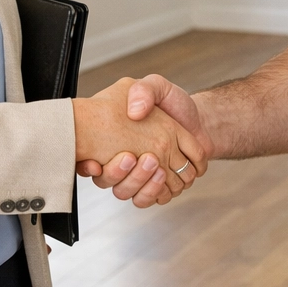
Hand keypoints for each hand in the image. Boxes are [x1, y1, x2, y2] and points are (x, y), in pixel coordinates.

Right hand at [76, 75, 212, 207]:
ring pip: (126, 192)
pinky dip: (155, 192)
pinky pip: (146, 200)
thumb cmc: (175, 104)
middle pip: (107, 181)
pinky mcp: (154, 187)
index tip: (95, 163)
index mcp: (114, 136)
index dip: (86, 166)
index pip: (88, 159)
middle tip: (137, 158)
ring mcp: (138, 175)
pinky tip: (164, 176)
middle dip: (120, 173)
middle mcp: (122, 158)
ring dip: (141, 183)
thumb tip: (134, 112)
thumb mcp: (157, 86)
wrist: (201, 121)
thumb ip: (144, 90)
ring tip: (157, 167)